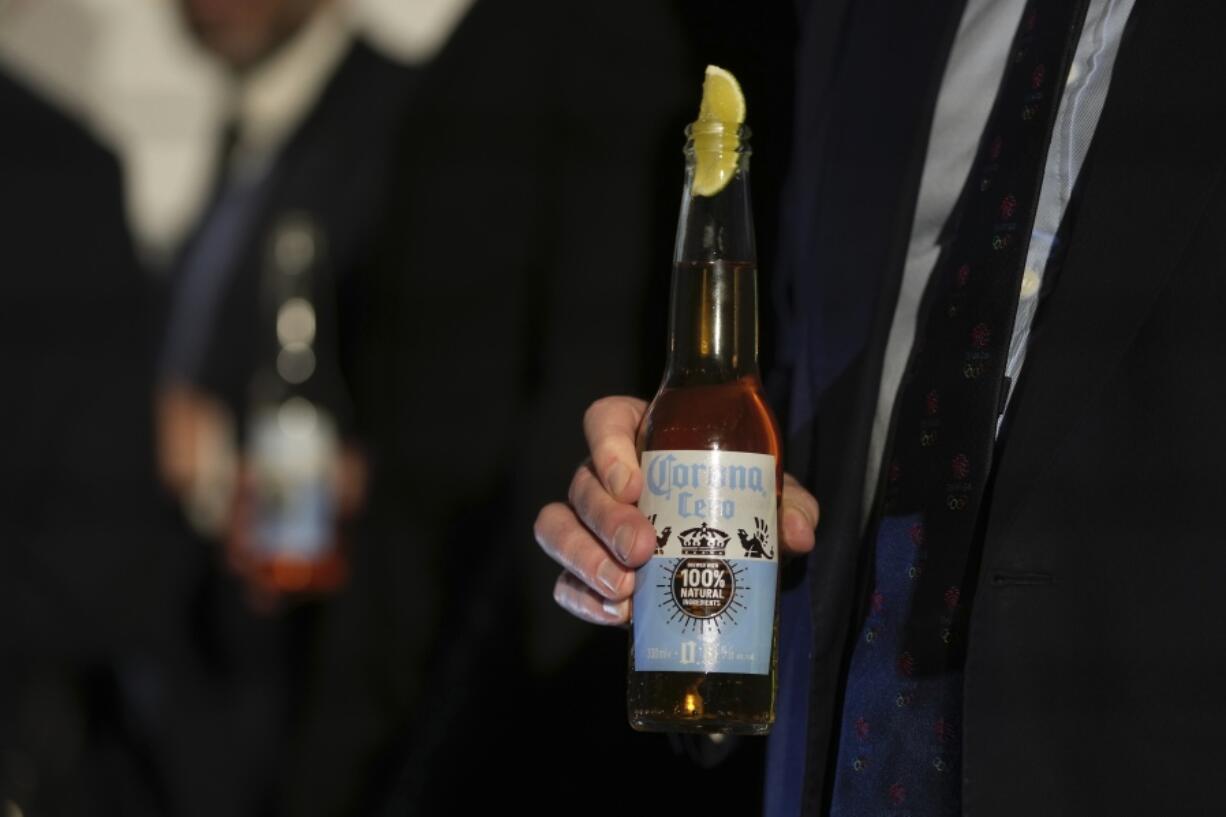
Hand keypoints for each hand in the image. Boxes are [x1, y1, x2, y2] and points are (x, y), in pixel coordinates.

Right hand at [534, 396, 819, 626]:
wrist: (732, 554)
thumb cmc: (742, 503)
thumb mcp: (768, 496)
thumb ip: (787, 504)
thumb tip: (797, 532)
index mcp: (642, 435)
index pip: (604, 422)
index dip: (608, 450)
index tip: (635, 485)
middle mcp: (604, 477)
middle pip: (582, 484)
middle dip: (607, 519)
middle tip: (643, 549)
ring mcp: (589, 526)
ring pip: (556, 528)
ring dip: (583, 558)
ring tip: (624, 588)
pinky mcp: (585, 572)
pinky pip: (563, 583)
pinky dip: (584, 600)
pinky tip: (618, 615)